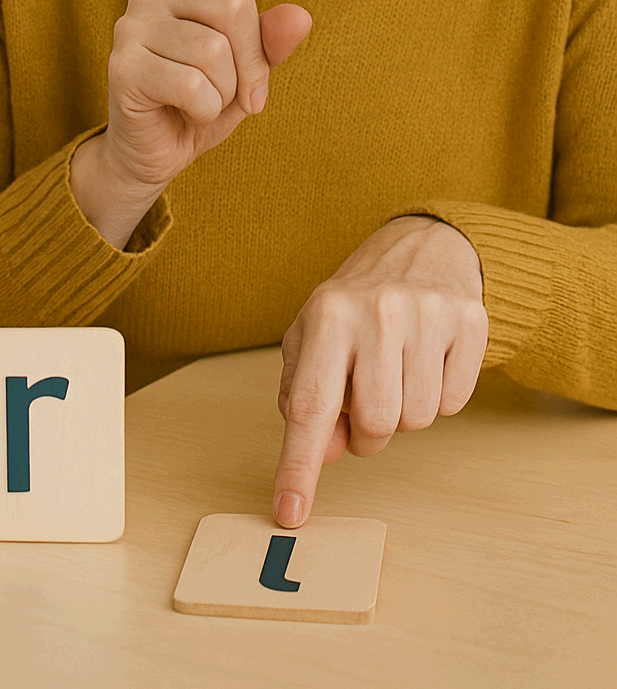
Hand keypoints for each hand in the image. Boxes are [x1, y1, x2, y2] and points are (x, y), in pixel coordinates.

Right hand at [70, 0, 311, 245]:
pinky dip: (205, 112)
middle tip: (237, 96)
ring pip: (221, 49)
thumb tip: (299, 17)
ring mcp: (134, 23)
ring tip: (201, 105)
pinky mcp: (124, 61)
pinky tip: (179, 115)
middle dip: (253, 62)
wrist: (148, 158)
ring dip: (229, 92)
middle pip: (238, 5)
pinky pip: (198, 84)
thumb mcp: (247, 78)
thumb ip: (272, 46)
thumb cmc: (197, 110)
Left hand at [271, 215, 488, 527]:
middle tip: (365, 398)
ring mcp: (428, 315)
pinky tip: (428, 359)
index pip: (309, 406)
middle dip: (367, 431)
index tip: (290, 513)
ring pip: (417, 420)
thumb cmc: (359, 302)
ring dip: (404, 412)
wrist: (423, 247)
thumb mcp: (314, 337)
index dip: (299, 466)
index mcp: (328, 314)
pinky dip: (440, 395)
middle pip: (375, 425)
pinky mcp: (470, 322)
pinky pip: (455, 403)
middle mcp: (378, 312)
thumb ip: (306, 395)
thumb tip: (326, 453)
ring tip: (396, 370)